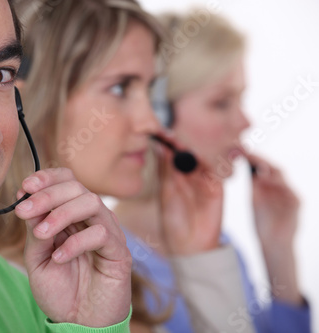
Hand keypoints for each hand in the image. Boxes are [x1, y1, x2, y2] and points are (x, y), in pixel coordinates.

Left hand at [15, 168, 131, 326]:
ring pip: (91, 203)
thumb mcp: (37, 259)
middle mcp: (91, 219)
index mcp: (72, 216)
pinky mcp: (119, 252)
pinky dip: (76, 243)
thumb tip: (27, 202)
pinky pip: (101, 234)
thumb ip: (35, 231)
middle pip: (76, 187)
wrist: (79, 323)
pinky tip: (59, 258)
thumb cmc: (60, 290)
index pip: (66, 181)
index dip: (47, 178)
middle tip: (24, 210)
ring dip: (61, 214)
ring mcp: (108, 233)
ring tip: (41, 235)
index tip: (24, 187)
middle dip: (47, 195)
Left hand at [157, 139, 223, 254]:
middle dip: (181, 142)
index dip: (168, 142)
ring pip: (202, 158)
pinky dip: (210, 162)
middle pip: (188, 152)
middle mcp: (189, 174)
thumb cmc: (173, 221)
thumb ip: (165, 170)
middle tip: (172, 135)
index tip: (160, 133)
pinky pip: (216, 170)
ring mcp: (204, 180)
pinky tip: (200, 157)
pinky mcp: (217, 187)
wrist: (190, 245)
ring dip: (194, 150)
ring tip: (183, 145)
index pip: (172, 152)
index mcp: (174, 175)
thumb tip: (160, 146)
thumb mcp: (166, 193)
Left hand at [249, 154, 298, 247]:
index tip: (239, 151)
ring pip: (280, 176)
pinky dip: (278, 185)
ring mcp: (290, 193)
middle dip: (260, 160)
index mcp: (270, 184)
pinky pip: (289, 191)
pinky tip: (266, 180)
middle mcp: (281, 186)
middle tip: (246, 153)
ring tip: (256, 164)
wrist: (273, 243)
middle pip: (272, 167)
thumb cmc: (264, 222)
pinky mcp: (296, 203)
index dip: (253, 158)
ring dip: (268, 169)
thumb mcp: (256, 200)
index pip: (263, 166)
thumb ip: (255, 185)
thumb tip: (247, 167)